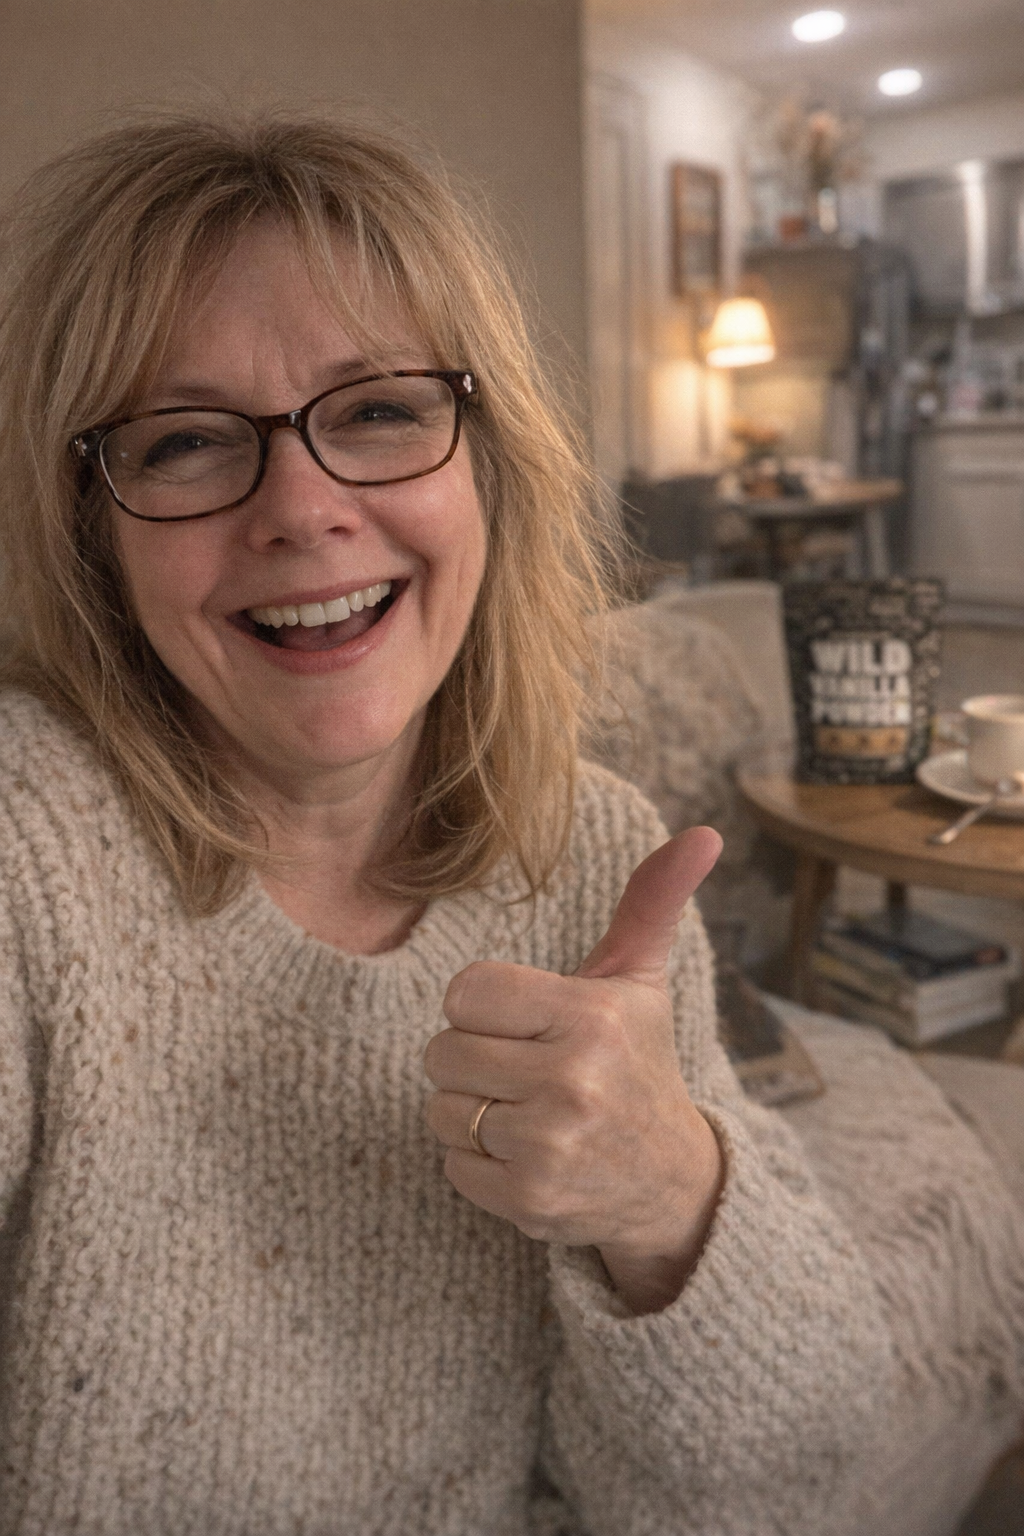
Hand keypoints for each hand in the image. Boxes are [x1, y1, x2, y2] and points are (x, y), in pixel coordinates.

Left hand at [423, 826, 725, 1313]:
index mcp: (591, 1017)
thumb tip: (703, 833)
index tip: (524, 1023)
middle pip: (442, 1052)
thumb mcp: (640, 983)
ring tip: (526, 1113)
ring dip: (470, 1113)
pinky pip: (452, 1164)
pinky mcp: (529, 1201)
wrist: (671, 1184)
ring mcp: (550, 1146)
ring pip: (441, 1110)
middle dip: (473, 1060)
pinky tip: (526, 1155)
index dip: (483, 1007)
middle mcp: (573, 1081)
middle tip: (525, 1072)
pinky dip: (477, 1163)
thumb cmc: (638, 1064)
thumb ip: (651, 903)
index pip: (464, 992)